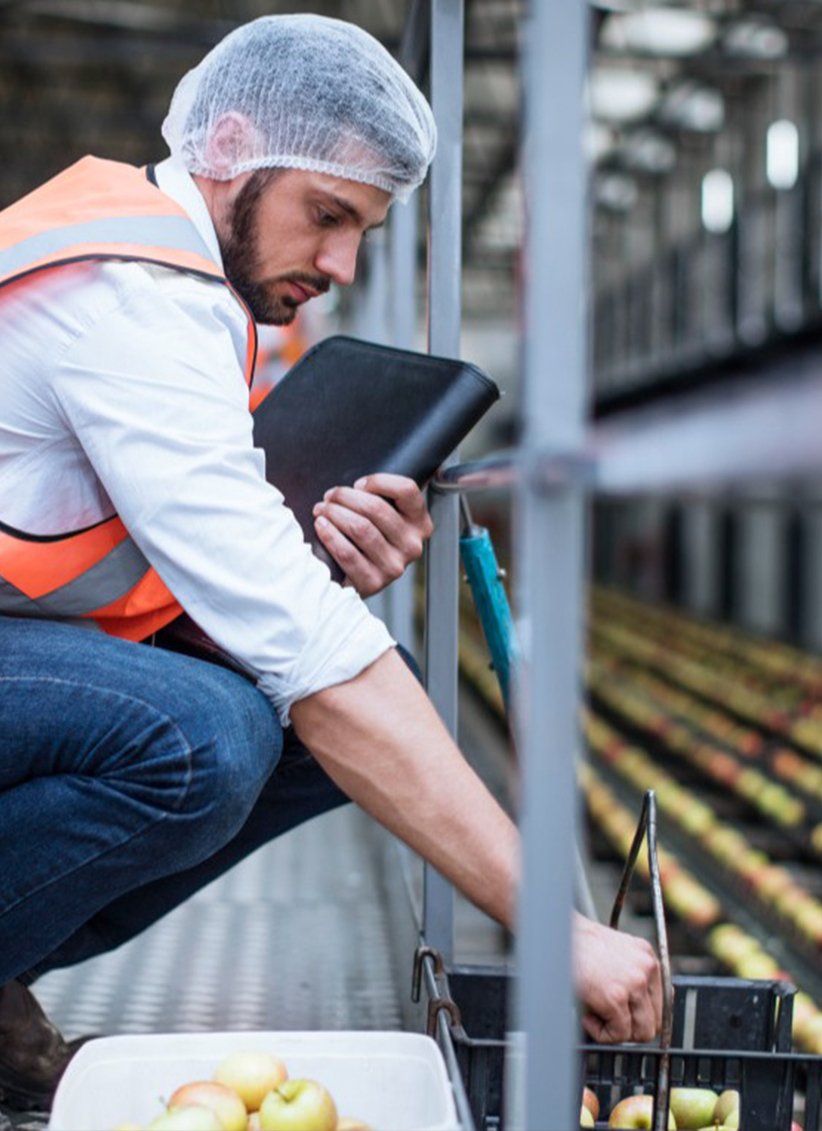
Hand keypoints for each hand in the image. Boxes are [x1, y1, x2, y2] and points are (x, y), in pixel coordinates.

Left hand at [312, 473, 433, 596]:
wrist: (356, 579)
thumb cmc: (367, 539)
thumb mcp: (383, 517)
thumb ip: (379, 498)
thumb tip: (353, 485)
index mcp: (420, 524)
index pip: (407, 490)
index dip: (378, 481)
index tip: (358, 484)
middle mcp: (412, 545)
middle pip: (376, 508)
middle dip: (346, 497)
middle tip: (329, 496)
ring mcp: (394, 566)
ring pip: (361, 528)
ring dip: (335, 514)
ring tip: (322, 510)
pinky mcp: (373, 582)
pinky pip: (348, 553)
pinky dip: (331, 536)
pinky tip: (321, 526)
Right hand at [573, 912, 662, 1042]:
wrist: (557, 935)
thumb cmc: (579, 945)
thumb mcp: (616, 954)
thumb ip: (634, 976)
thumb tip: (642, 1011)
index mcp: (648, 958)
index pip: (662, 1004)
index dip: (640, 1017)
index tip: (623, 1018)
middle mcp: (647, 968)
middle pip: (654, 1022)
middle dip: (630, 1028)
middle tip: (606, 1018)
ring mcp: (634, 983)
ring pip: (640, 1033)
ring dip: (616, 1031)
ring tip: (595, 1015)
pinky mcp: (616, 997)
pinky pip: (618, 1034)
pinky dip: (600, 1032)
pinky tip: (586, 1015)